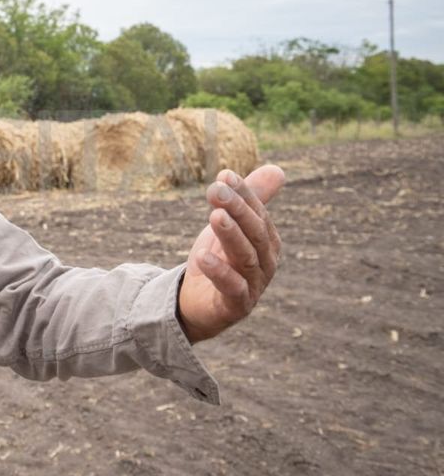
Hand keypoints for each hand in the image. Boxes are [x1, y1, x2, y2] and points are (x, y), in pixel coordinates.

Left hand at [179, 165, 284, 342]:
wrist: (197, 304)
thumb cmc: (218, 261)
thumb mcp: (229, 227)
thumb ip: (249, 201)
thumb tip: (278, 170)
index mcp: (267, 242)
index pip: (258, 213)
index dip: (243, 194)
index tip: (224, 175)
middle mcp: (265, 263)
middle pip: (255, 233)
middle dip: (237, 209)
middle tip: (215, 190)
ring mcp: (253, 286)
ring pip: (245, 257)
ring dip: (231, 235)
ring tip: (215, 216)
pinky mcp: (236, 306)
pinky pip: (232, 288)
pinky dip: (219, 272)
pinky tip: (202, 257)